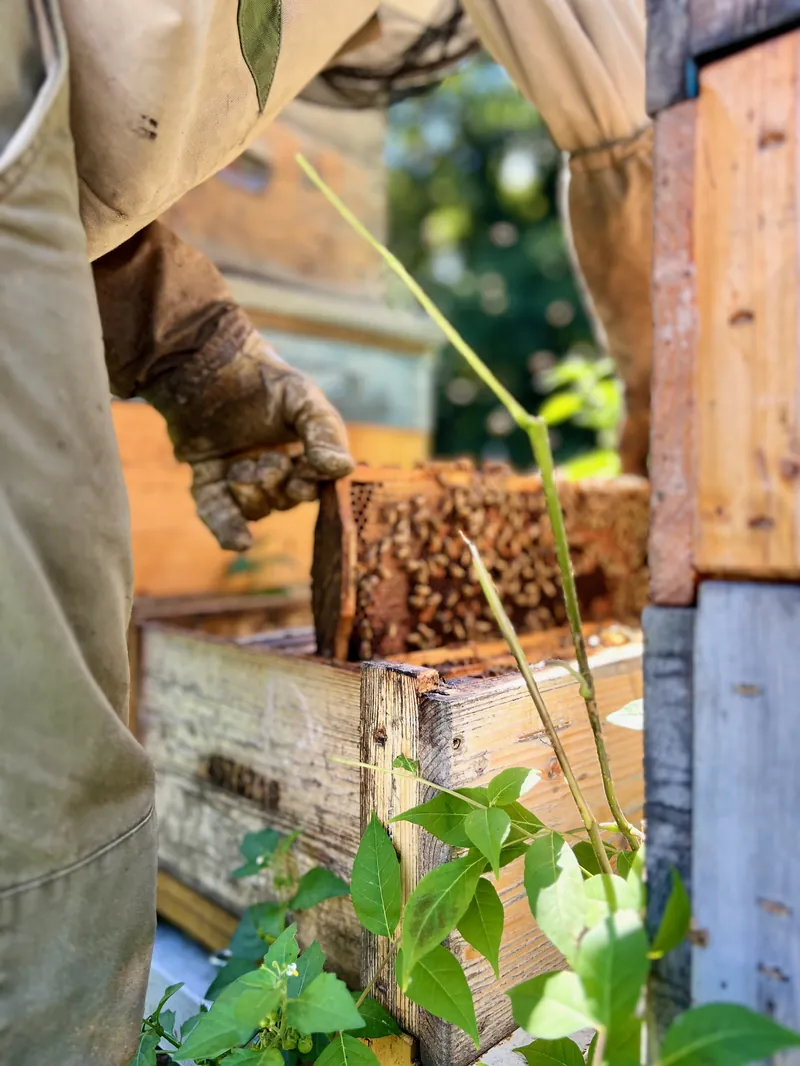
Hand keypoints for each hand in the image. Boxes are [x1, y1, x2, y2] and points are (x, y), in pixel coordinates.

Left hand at [140, 322, 353, 550]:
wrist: (199, 362)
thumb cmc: (258, 375)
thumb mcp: (300, 397)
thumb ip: (323, 431)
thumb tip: (342, 470)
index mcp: (302, 449)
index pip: (316, 484)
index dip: (309, 485)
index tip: (302, 470)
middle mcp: (274, 466)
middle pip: (285, 501)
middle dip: (277, 487)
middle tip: (266, 462)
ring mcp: (241, 475)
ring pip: (255, 509)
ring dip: (250, 496)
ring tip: (238, 471)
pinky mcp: (208, 479)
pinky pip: (219, 513)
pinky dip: (228, 530)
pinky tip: (239, 542)